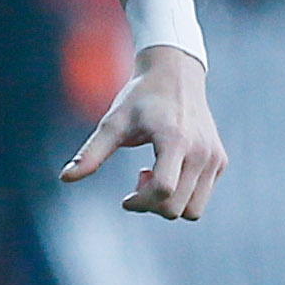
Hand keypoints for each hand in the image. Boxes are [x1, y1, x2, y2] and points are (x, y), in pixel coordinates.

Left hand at [60, 50, 227, 220]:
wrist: (176, 74)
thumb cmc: (140, 97)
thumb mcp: (113, 122)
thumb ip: (91, 152)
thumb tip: (65, 177)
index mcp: (176, 140)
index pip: (163, 190)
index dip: (140, 202)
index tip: (126, 198)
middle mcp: (201, 151)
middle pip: (176, 208)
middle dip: (151, 204)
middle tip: (139, 178)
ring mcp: (214, 157)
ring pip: (193, 210)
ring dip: (169, 203)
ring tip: (155, 175)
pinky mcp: (219, 161)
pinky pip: (201, 198)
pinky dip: (182, 195)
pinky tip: (168, 169)